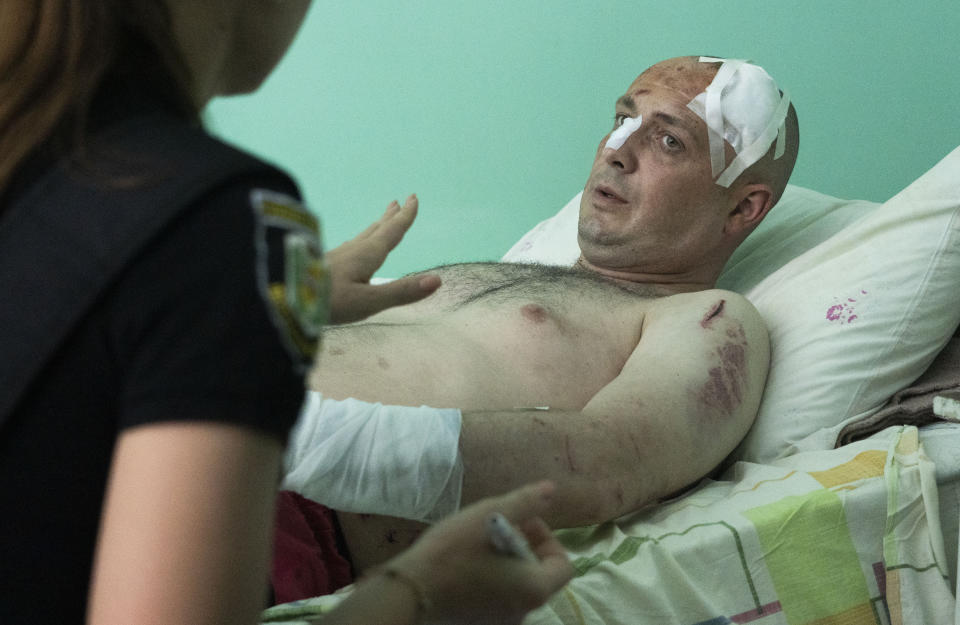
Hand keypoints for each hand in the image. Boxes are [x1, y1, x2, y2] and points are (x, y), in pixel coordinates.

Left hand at [324, 195, 440, 323]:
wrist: (280, 296)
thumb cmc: (327, 301)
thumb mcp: (369, 302)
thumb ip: (402, 292)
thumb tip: (437, 280)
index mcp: (367, 255)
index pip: (391, 232)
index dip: (404, 217)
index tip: (413, 198)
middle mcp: (353, 250)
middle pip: (376, 230)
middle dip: (390, 217)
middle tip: (398, 202)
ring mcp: (336, 256)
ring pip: (361, 236)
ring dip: (375, 227)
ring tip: (381, 220)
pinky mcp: (323, 263)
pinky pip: (349, 246)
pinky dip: (359, 241)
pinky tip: (351, 249)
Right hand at [384, 481, 572, 624]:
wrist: (410, 591)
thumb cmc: (454, 552)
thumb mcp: (491, 515)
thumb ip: (526, 502)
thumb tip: (552, 489)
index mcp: (534, 590)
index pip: (563, 566)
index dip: (548, 539)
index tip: (524, 522)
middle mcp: (523, 613)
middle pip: (539, 577)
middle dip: (526, 548)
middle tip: (501, 527)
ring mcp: (500, 622)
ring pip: (517, 588)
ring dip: (509, 562)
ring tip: (482, 542)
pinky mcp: (479, 624)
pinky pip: (498, 599)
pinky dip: (493, 580)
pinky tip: (469, 563)